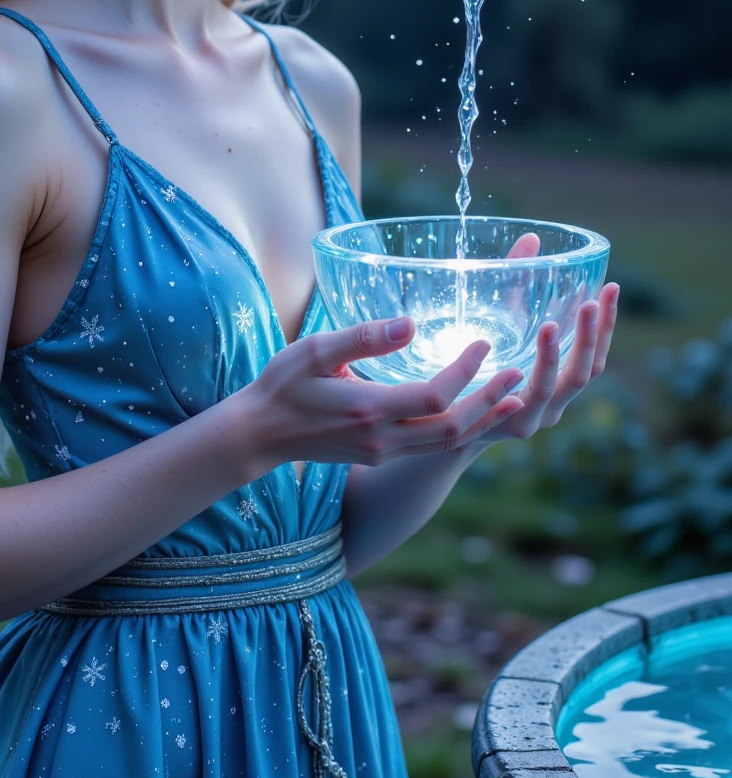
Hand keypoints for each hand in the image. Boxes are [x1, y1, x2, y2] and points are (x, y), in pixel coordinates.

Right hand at [248, 317, 527, 468]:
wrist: (259, 434)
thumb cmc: (283, 385)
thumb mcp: (315, 350)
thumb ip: (363, 337)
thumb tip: (410, 323)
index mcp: (368, 409)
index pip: (435, 398)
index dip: (466, 373)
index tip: (484, 344)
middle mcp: (382, 438)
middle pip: (452, 429)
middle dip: (490, 402)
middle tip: (519, 374)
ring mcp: (382, 451)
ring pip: (446, 444)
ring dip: (482, 421)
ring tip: (511, 396)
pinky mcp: (379, 454)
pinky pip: (431, 447)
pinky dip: (460, 429)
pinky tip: (473, 411)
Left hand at [458, 228, 620, 448]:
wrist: (440, 423)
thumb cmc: (476, 366)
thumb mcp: (501, 322)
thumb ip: (518, 284)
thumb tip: (532, 238)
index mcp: (561, 380)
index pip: (595, 352)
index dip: (607, 322)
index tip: (611, 288)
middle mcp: (555, 402)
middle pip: (586, 372)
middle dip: (590, 336)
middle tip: (589, 301)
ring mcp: (534, 417)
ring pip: (555, 387)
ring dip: (556, 356)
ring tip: (551, 325)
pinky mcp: (506, 426)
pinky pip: (519, 403)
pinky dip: (523, 384)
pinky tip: (518, 366)